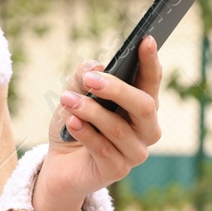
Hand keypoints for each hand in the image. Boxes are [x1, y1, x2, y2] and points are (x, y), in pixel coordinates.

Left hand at [37, 35, 163, 210]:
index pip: (151, 81)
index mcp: (141, 106)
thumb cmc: (74, 125)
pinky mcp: (117, 170)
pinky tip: (71, 122)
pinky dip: (85, 133)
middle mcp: (146, 129)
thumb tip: (97, 65)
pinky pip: (103, 149)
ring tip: (67, 100)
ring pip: (118, 128)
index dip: (150, 61)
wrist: (59, 165)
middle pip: (143, 106)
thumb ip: (84, 76)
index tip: (146, 39)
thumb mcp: (74, 94)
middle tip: (91, 79)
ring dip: (90, 111)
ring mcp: (134, 152)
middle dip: (116, 89)